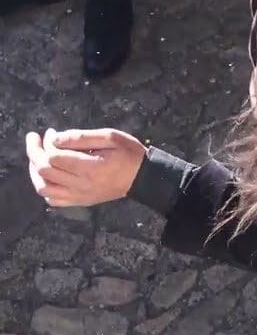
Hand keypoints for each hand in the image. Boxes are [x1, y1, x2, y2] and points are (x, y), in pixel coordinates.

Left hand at [26, 128, 145, 206]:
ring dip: (35, 171)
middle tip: (36, 139)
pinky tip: (49, 175)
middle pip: (44, 171)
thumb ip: (82, 137)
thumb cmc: (129, 154)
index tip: (51, 132)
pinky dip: (45, 187)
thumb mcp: (111, 137)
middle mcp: (81, 185)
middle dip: (35, 152)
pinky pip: (53, 200)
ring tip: (37, 157)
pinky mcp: (80, 201)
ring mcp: (79, 196)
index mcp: (90, 167)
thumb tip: (55, 138)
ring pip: (43, 188)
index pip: (54, 157)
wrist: (142, 178)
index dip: (46, 143)